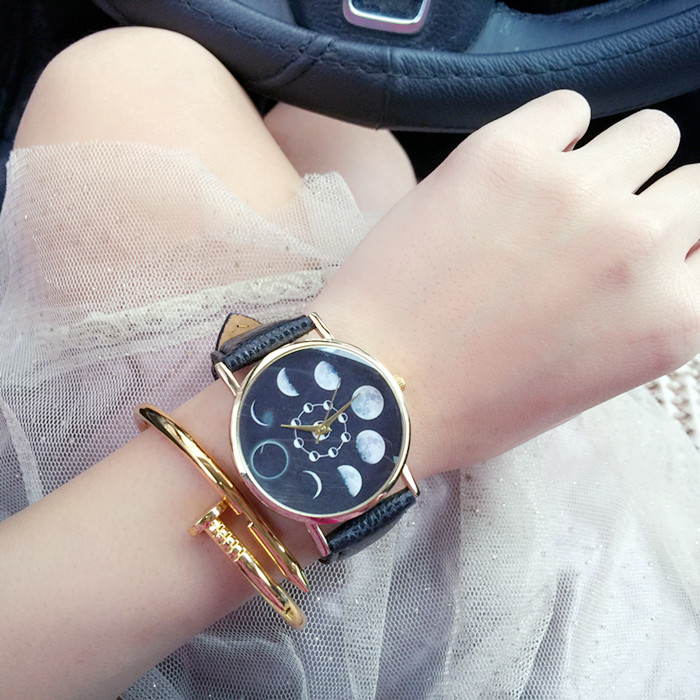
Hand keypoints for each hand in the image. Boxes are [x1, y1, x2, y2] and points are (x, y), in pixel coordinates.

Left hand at [313, 90, 699, 478]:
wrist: (375, 388)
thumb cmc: (474, 401)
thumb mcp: (593, 375)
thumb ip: (642, 307)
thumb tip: (659, 247)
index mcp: (671, 319)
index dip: (674, 246)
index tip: (641, 249)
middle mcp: (639, 246)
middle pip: (694, 183)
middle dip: (649, 202)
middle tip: (591, 228)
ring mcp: (574, 192)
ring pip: (647, 133)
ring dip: (610, 162)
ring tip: (554, 196)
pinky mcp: (504, 154)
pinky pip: (567, 107)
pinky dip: (551, 134)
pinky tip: (514, 173)